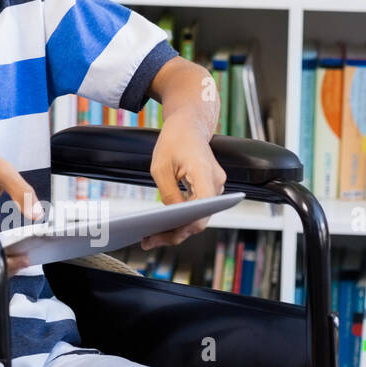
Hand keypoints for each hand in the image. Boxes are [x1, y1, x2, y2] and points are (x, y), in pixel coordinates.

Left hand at [141, 109, 227, 249]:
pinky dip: (183, 219)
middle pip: (201, 218)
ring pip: (200, 216)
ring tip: (151, 237)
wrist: (190, 125)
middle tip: (148, 241)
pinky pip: (199, 209)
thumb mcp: (160, 167)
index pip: (203, 208)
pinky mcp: (211, 188)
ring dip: (178, 228)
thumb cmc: (174, 141)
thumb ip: (168, 194)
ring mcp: (217, 186)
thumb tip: (171, 218)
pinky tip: (164, 225)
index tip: (164, 235)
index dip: (186, 226)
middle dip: (175, 233)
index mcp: (204, 173)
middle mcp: (217, 182)